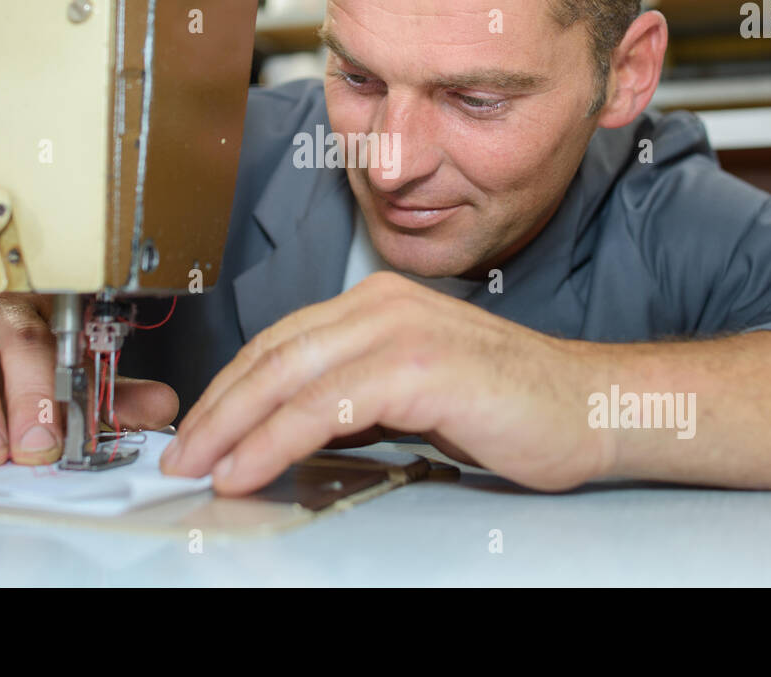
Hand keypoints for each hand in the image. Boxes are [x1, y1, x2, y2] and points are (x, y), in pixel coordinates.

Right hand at [0, 294, 178, 465]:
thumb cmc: (8, 376)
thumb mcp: (61, 385)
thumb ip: (107, 399)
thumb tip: (163, 407)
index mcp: (52, 319)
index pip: (73, 343)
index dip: (79, 384)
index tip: (84, 425)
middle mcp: (5, 314)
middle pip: (23, 343)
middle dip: (32, 397)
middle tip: (37, 446)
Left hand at [161, 272, 614, 494]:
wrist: (590, 408)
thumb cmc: (510, 404)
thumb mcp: (413, 393)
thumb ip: (354, 398)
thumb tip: (288, 431)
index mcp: (377, 301)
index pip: (280, 341)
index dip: (231, 388)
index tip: (200, 431)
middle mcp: (382, 304)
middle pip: (272, 354)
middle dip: (217, 409)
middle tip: (179, 455)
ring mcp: (401, 330)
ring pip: (288, 377)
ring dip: (232, 427)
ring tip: (198, 467)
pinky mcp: (419, 367)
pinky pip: (325, 406)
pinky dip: (275, 440)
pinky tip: (248, 468)